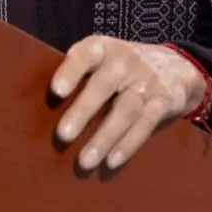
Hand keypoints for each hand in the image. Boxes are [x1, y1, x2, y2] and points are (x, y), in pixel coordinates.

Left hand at [49, 36, 206, 171]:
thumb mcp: (103, 59)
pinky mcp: (164, 102)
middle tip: (63, 135)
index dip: (71, 71)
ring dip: (104, 137)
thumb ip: (78, 75)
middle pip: (104, 85)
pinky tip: (111, 162)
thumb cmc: (122, 67)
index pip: (85, 54)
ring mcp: (147, 82)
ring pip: (126, 109)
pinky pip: (146, 124)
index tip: (56, 91)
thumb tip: (36, 106)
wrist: (175, 66)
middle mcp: (126, 62)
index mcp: (104, 49)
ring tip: (84, 161)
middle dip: (83, 110)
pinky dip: (128, 144)